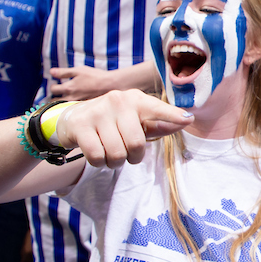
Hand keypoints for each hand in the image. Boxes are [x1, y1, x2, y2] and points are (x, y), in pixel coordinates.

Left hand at [50, 66, 132, 100]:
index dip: (53, 86)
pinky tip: (74, 102)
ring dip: (61, 102)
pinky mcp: (83, 106)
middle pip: (55, 101)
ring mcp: (77, 103)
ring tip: (64, 98)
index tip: (56, 84)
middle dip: (54, 97)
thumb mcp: (78, 70)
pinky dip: (70, 105)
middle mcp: (71, 98)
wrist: (110, 84)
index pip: (53, 89)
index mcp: (68, 88)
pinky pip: (72, 107)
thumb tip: (51, 72)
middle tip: (58, 93)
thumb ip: (63, 72)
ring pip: (63, 105)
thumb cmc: (95, 76)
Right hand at [53, 89, 192, 167]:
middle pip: (137, 144)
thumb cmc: (111, 122)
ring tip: (110, 152)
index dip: (173, 116)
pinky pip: (97, 157)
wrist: (71, 119)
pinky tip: (97, 152)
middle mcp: (118, 101)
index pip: (158, 108)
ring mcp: (98, 111)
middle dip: (133, 157)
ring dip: (115, 161)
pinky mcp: (81, 125)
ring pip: (117, 154)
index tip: (188, 120)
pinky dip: (99, 162)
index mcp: (136, 99)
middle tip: (126, 153)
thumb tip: (186, 120)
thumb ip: (158, 124)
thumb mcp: (134, 120)